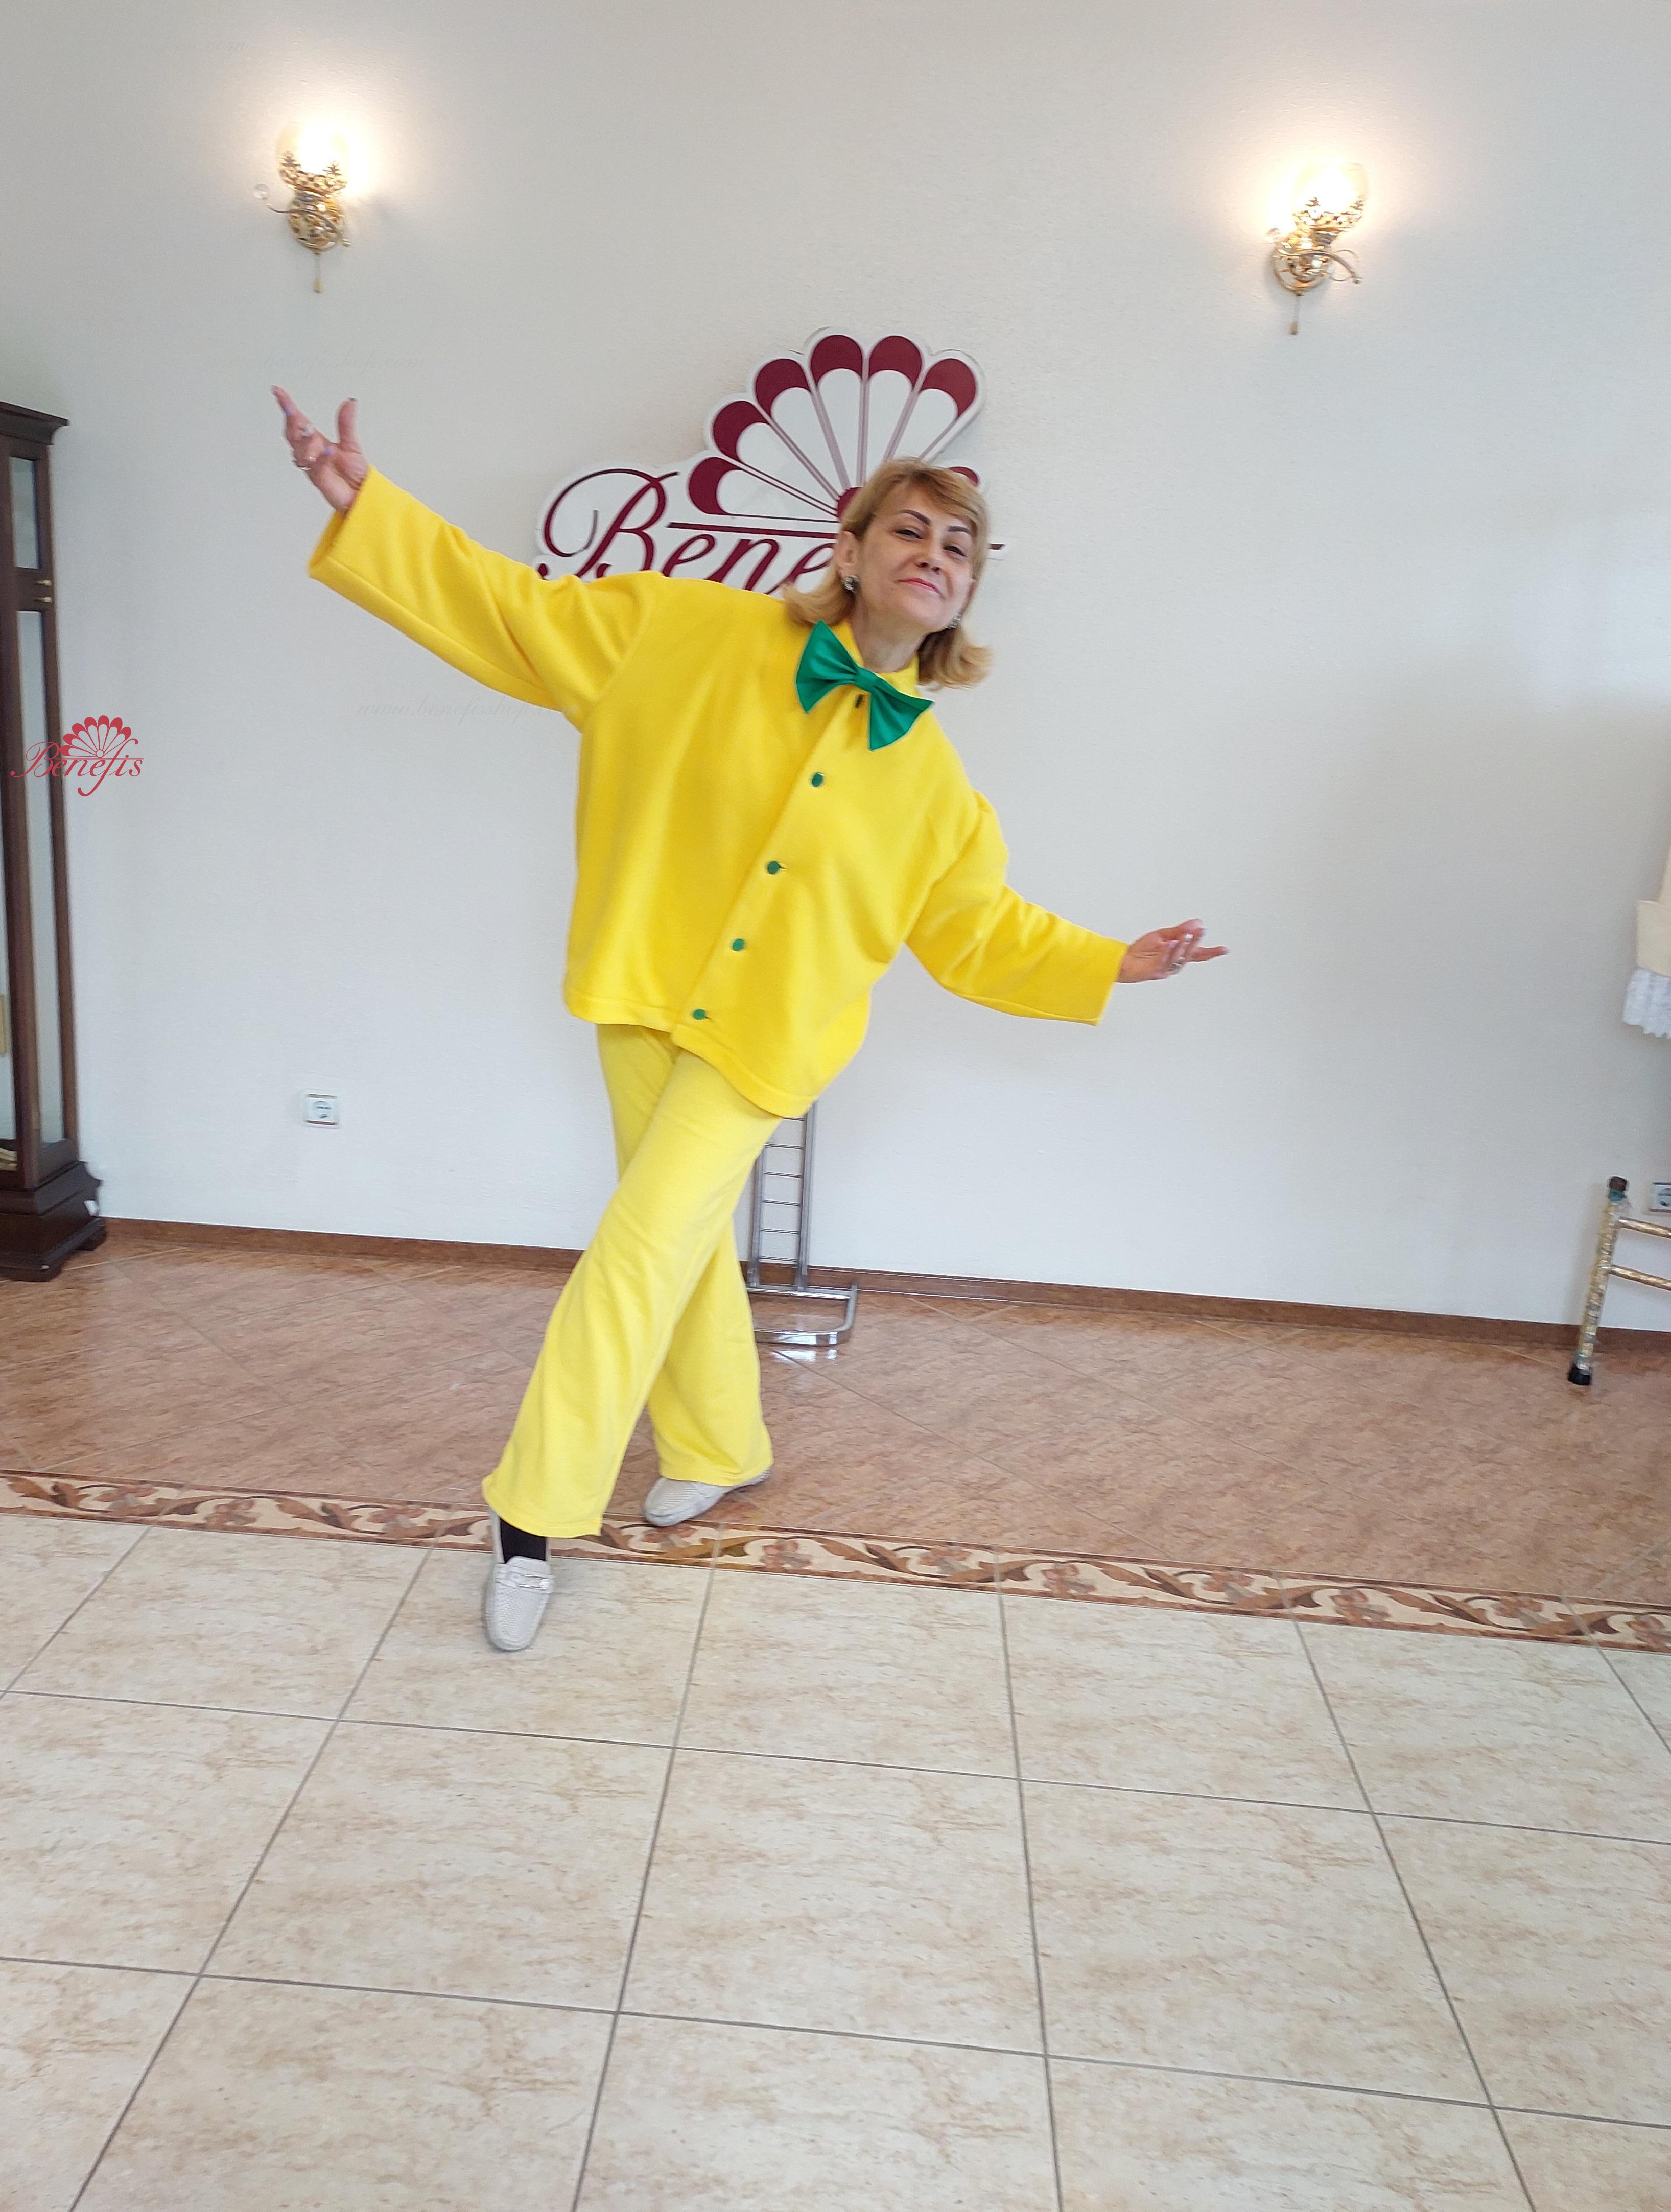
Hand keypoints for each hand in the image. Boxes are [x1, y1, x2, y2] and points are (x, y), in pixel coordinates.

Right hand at [272, 387, 367, 511]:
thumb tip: (350, 402)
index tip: (278, 392)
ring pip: (301, 452)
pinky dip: (322, 458)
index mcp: (316, 441)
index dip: (287, 407)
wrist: (362, 494)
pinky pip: (318, 468)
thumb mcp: (351, 444)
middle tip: (293, 413)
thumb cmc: (354, 472)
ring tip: (312, 433)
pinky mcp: (321, 480)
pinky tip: (328, 450)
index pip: (298, 421)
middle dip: (292, 423)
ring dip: (305, 441)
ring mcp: (313, 466)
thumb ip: (346, 424)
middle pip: (293, 435)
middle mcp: (311, 453)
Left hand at [1118, 918, 1227, 982]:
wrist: (1124, 960)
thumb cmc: (1143, 950)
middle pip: (1189, 955)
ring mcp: (1165, 969)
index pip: (1198, 954)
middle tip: (1199, 931)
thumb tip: (1197, 922)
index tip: (1223, 949)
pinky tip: (1168, 944)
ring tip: (1183, 935)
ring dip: (1181, 946)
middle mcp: (1174, 964)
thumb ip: (1180, 930)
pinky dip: (1166, 953)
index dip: (1211, 952)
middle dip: (1195, 942)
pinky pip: (1161, 962)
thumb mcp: (1163, 935)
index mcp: (1178, 955)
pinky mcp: (1154, 972)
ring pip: (1177, 959)